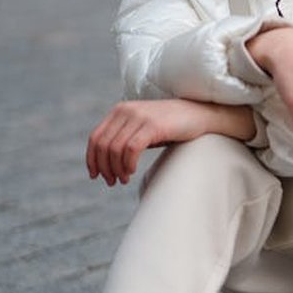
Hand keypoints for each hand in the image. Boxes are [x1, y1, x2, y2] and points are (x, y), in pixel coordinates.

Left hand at [86, 99, 254, 186]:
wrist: (201, 115)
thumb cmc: (173, 125)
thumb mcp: (144, 128)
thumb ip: (126, 136)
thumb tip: (107, 160)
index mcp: (120, 110)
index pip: (95, 138)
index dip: (92, 159)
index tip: (96, 176)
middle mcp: (126, 111)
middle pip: (103, 145)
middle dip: (104, 167)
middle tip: (112, 182)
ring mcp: (139, 116)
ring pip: (115, 149)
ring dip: (116, 169)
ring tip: (123, 180)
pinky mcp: (152, 125)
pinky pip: (131, 149)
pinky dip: (128, 164)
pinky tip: (132, 172)